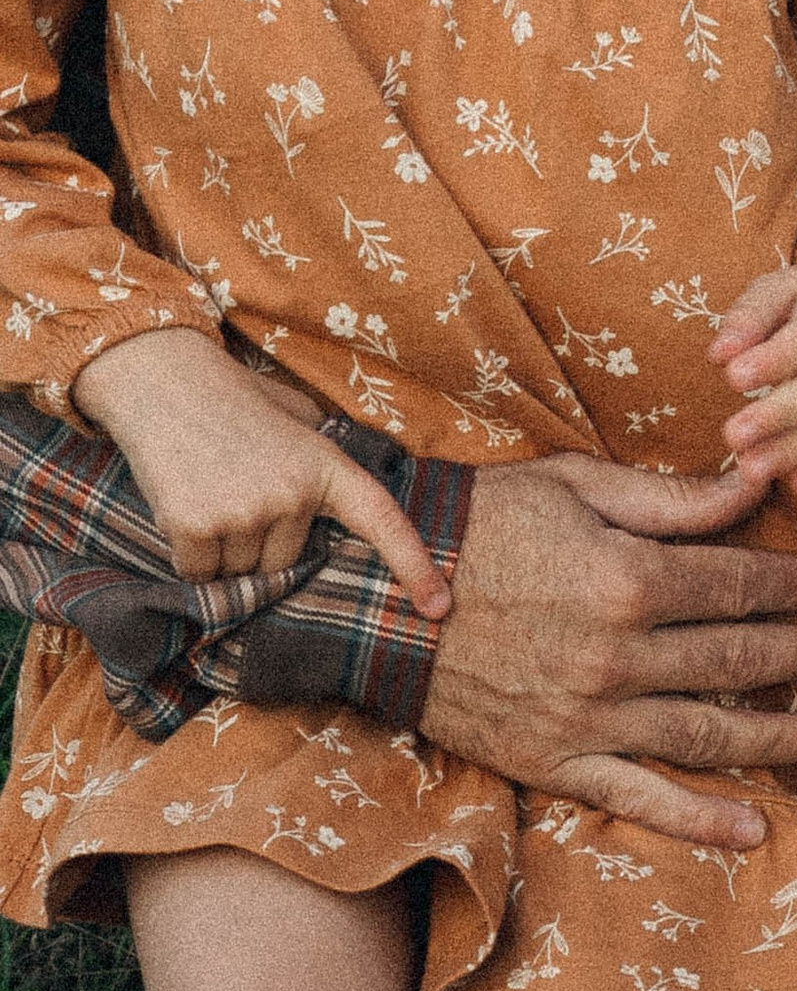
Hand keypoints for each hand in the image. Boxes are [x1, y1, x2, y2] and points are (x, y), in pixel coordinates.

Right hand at [73, 329, 450, 615]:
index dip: (414, 566)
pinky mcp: (197, 527)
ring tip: (209, 493)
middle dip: (259, 542)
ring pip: (240, 574)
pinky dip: (190, 555)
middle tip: (235, 491)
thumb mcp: (297, 422)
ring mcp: (247, 512)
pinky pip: (200, 575)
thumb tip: (331, 520)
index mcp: (327, 466)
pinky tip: (184, 507)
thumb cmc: (234, 402)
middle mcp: (294, 494)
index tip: (440, 608)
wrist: (163, 381)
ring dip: (222, 551)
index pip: (382, 522)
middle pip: (285, 564)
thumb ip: (319, 469)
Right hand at [416, 453, 796, 847]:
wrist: (372, 596)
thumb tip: (754, 486)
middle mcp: (620, 657)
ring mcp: (589, 718)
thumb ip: (672, 498)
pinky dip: (700, 819)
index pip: (739, 587)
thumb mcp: (574, 485)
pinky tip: (752, 829)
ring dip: (775, 738)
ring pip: (707, 733)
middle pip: (737, 659)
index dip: (792, 589)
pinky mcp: (554, 762)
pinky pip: (640, 798)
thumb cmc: (475, 524)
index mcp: (629, 578)